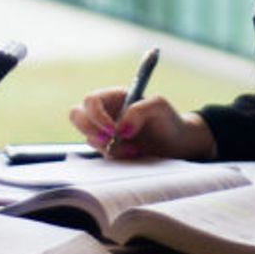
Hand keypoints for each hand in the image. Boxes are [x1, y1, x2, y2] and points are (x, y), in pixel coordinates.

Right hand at [69, 89, 215, 160]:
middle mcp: (106, 113)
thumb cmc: (169, 120)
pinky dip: (114, 157)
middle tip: (111, 140)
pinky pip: (99, 154)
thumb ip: (139, 109)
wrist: (178, 145)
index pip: (90, 100)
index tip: (113, 130)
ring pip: (88, 138)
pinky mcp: (109, 149)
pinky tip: (133, 154)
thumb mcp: (160, 107)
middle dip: (91, 130)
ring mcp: (105, 132)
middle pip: (76, 115)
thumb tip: (120, 128)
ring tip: (133, 149)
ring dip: (108, 147)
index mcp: (114, 97)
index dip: (96, 115)